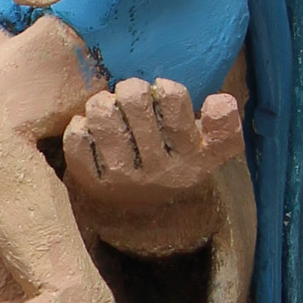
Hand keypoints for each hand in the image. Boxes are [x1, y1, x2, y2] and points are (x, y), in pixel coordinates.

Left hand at [63, 77, 245, 232]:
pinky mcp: (91, 181)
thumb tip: (220, 102)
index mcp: (191, 158)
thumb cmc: (175, 162)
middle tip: (130, 96)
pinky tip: (91, 130)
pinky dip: (80, 125)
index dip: (166, 88)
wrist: (142, 213)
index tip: (162, 92)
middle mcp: (158, 170)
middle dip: (130, 89)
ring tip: (108, 109)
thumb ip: (225, 127)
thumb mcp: (209, 151)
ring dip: (103, 103)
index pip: (175, 102)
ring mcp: (123, 177)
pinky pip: (77, 137)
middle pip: (134, 101)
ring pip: (102, 114)